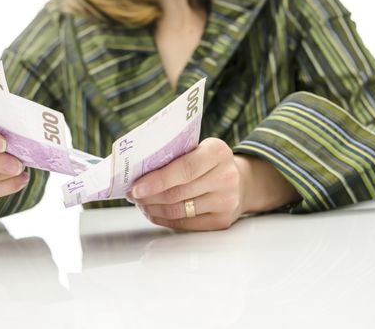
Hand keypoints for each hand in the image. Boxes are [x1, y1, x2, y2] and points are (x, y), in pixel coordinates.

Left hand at [128, 138, 300, 230]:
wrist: (241, 182)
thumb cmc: (209, 164)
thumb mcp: (198, 150)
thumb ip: (175, 157)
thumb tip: (138, 173)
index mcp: (218, 152)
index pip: (184, 168)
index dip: (158, 180)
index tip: (136, 187)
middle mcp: (226, 176)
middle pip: (178, 192)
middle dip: (149, 196)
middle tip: (133, 195)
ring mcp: (226, 201)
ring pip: (178, 210)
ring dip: (153, 209)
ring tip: (141, 203)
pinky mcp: (222, 221)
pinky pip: (185, 224)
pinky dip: (164, 219)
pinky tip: (154, 212)